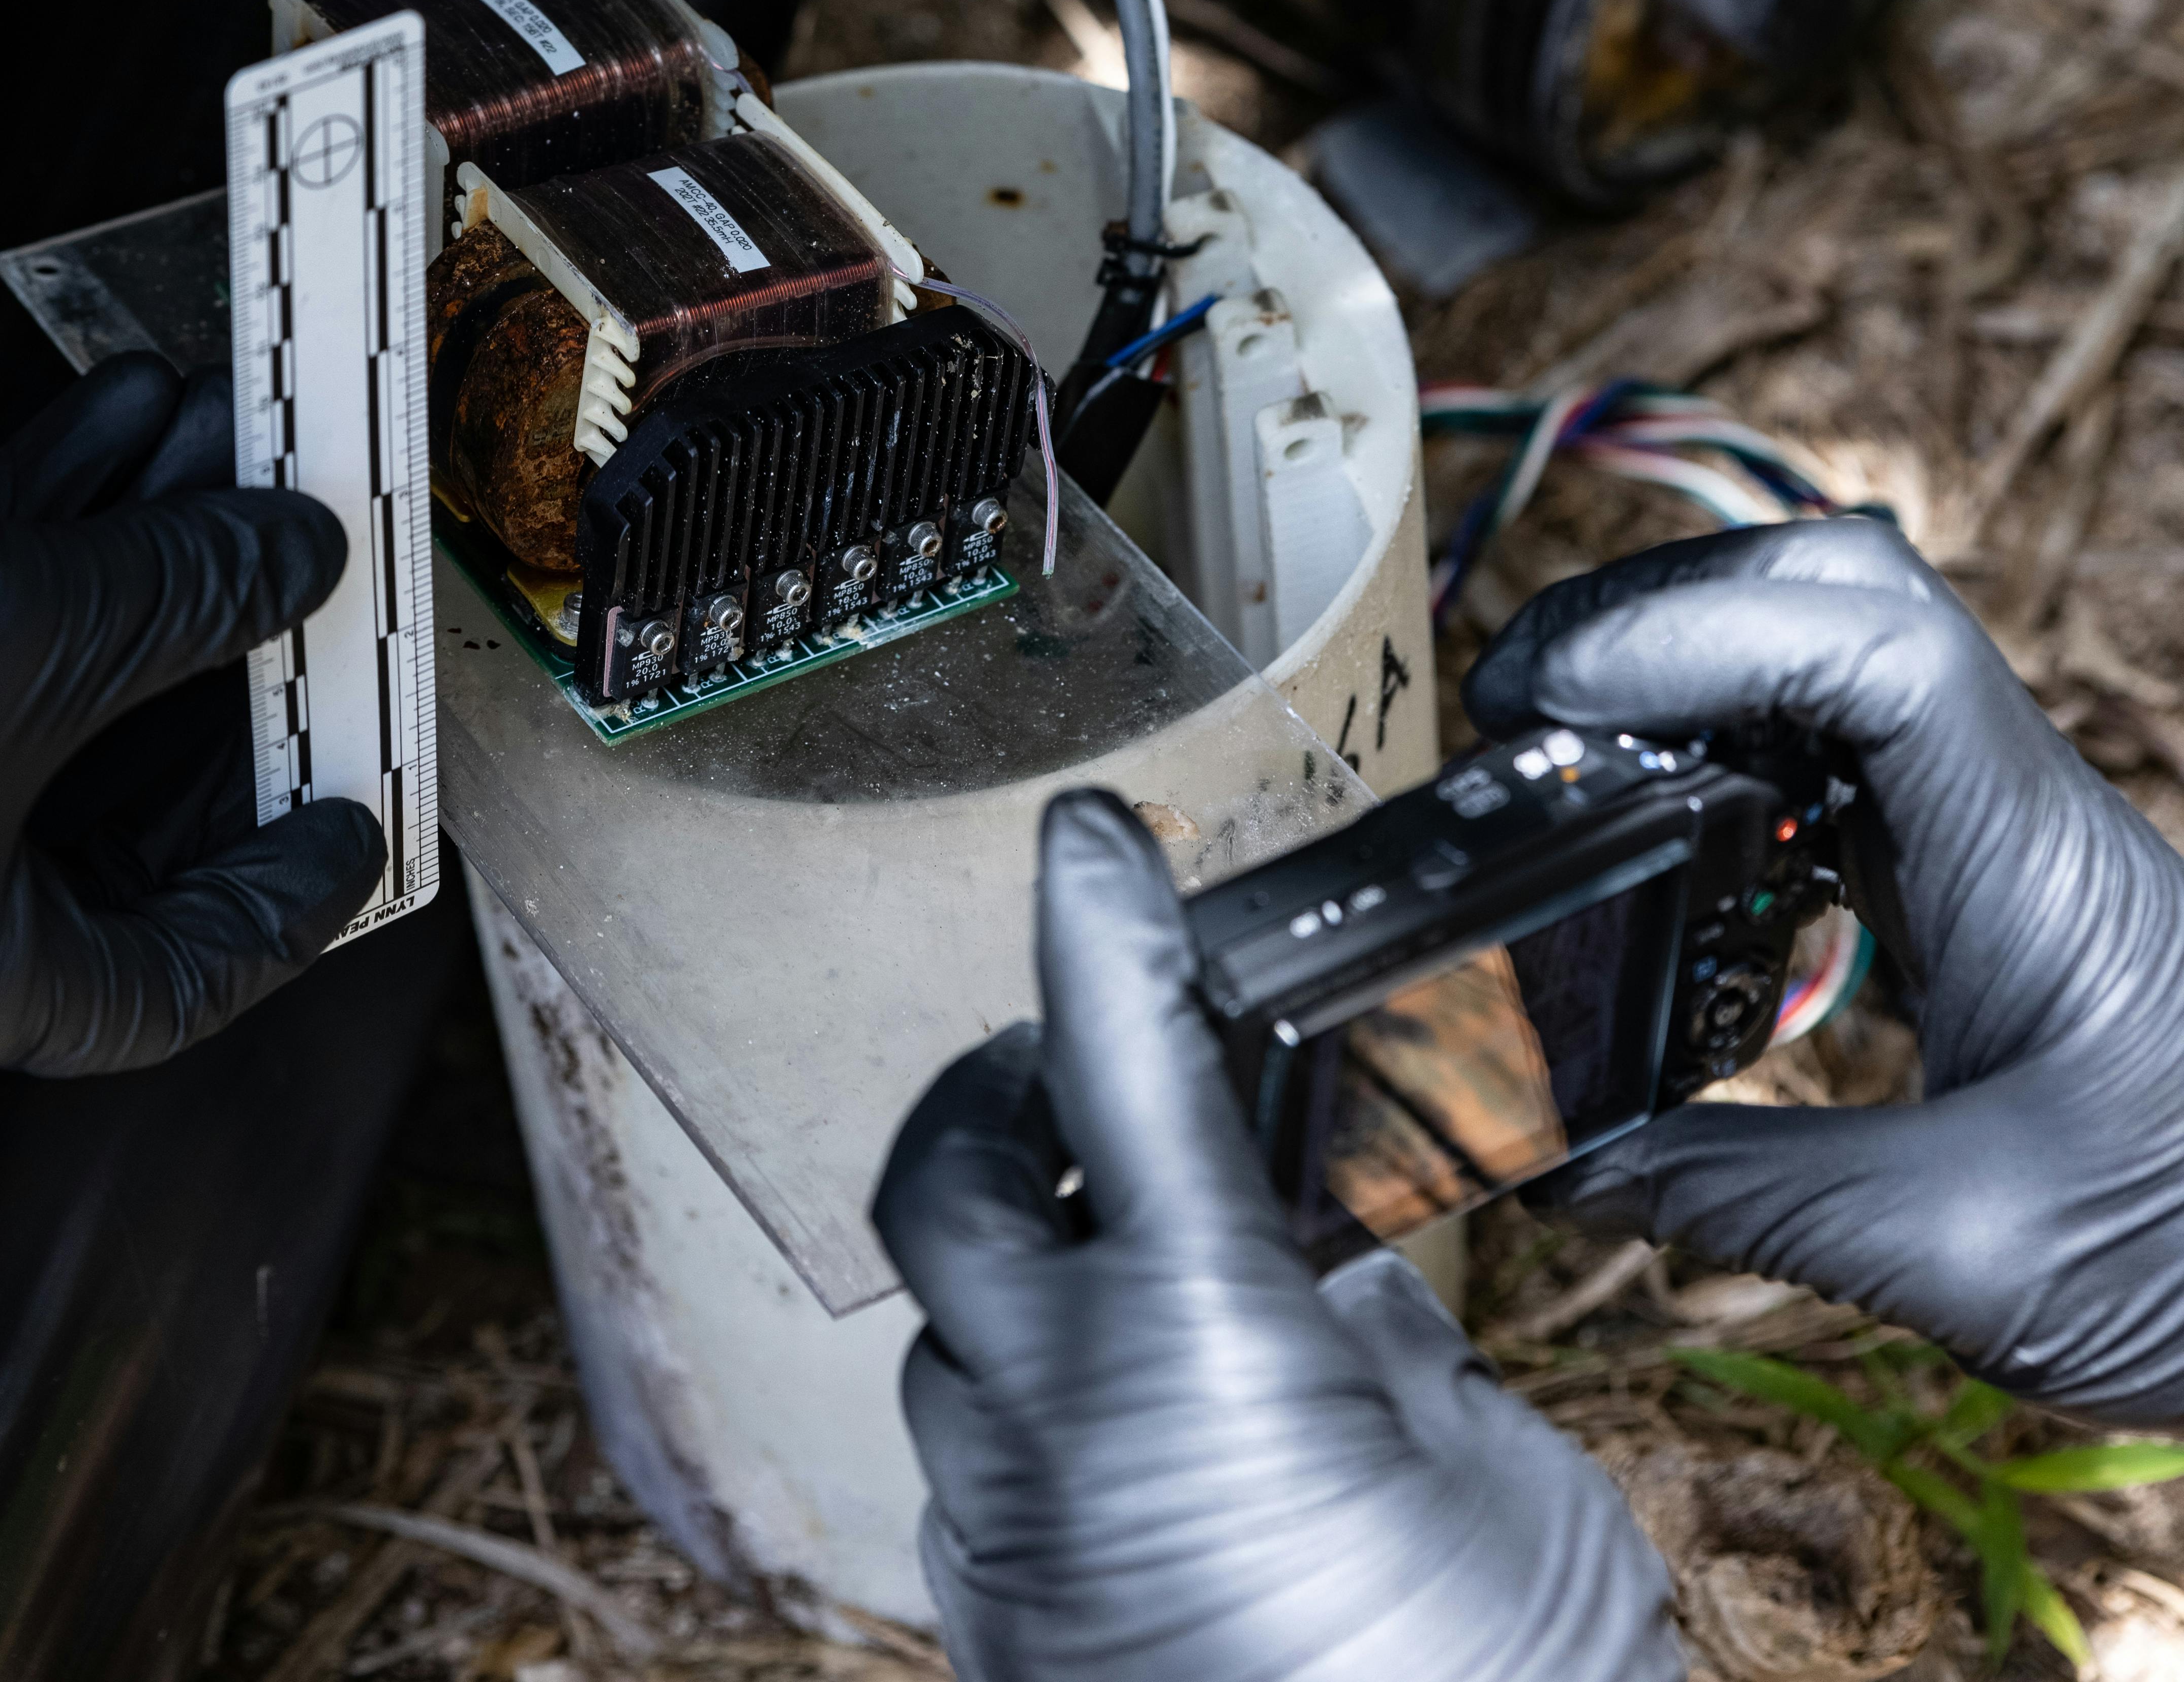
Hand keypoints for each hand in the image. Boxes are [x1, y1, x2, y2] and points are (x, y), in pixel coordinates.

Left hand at [873, 789, 1680, 1681]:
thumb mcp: (1490, 1485)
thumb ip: (1379, 1342)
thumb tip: (1320, 1262)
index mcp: (1206, 1352)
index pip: (1124, 1064)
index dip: (1101, 924)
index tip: (1090, 835)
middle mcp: (1063, 1427)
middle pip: (948, 1183)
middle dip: (992, 1100)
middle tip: (1074, 1073)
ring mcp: (1009, 1539)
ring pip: (947, 1335)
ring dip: (1016, 1276)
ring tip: (1132, 1271)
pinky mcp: (999, 1633)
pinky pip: (969, 1468)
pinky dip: (1029, 1412)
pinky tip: (1132, 1434)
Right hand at [1468, 516, 2183, 1423]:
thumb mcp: (1964, 1259)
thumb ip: (1740, 1196)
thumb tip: (1556, 1161)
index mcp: (2032, 866)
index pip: (1873, 647)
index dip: (1696, 632)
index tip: (1556, 694)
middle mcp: (2013, 806)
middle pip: (1842, 589)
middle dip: (1664, 606)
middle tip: (1533, 702)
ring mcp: (1991, 819)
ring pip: (1832, 638)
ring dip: (1685, 655)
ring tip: (1567, 738)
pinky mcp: (1967, 862)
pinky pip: (1831, 732)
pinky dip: (1720, 734)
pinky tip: (1655, 816)